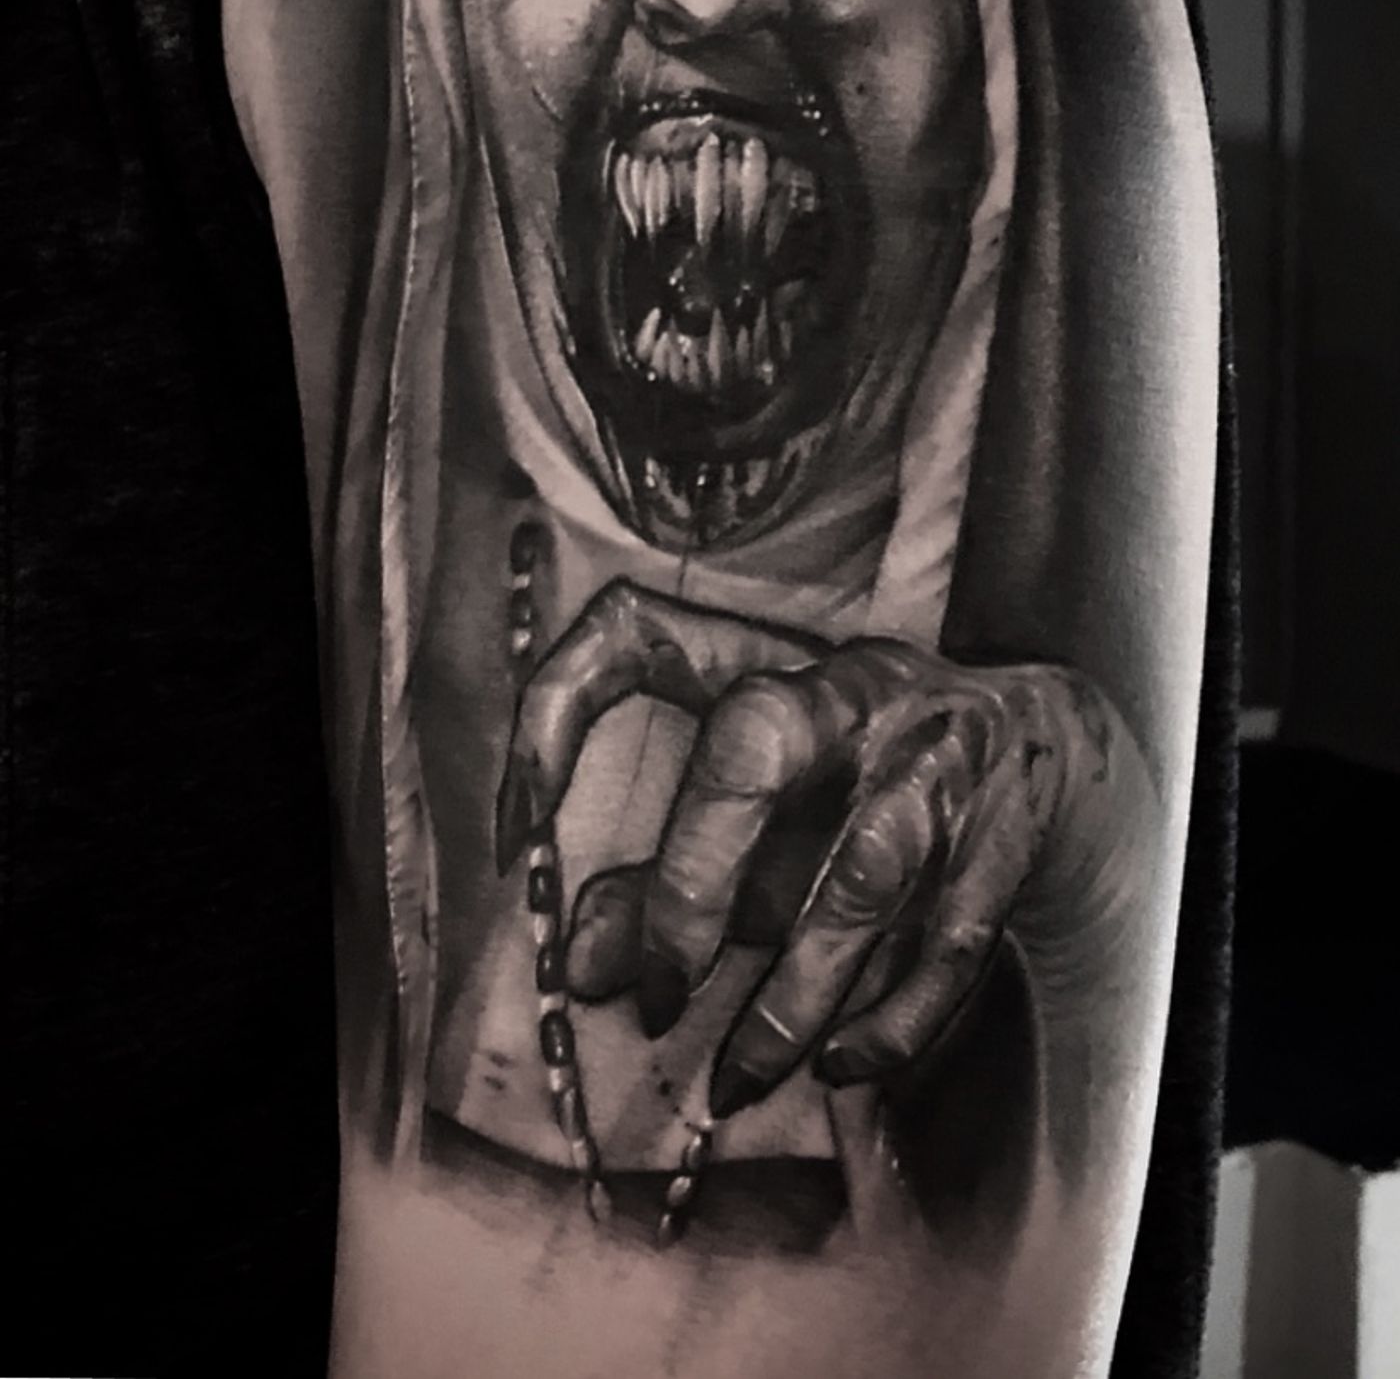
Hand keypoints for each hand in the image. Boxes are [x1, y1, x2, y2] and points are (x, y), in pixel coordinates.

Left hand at [494, 580, 1131, 1120]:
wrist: (1045, 743)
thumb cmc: (860, 776)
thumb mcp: (761, 802)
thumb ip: (663, 876)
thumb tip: (579, 969)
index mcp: (770, 662)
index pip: (633, 631)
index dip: (554, 713)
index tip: (518, 832)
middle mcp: (852, 691)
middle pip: (752, 739)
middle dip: (691, 880)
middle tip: (657, 997)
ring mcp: (937, 758)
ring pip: (861, 873)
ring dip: (793, 994)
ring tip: (738, 1079)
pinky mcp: (1005, 837)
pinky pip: (948, 944)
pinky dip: (890, 1022)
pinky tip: (840, 1067)